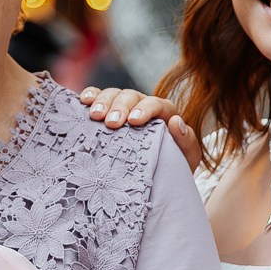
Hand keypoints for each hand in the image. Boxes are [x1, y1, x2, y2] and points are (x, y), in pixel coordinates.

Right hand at [79, 87, 203, 169]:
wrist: (157, 176)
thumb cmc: (173, 165)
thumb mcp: (186, 157)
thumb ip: (186, 140)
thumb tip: (175, 122)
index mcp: (164, 113)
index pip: (156, 104)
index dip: (145, 109)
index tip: (134, 121)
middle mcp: (143, 105)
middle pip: (131, 96)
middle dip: (120, 107)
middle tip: (111, 123)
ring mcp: (124, 107)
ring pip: (113, 94)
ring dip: (103, 102)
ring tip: (94, 115)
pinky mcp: (107, 112)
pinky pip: (98, 97)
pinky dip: (91, 95)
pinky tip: (84, 101)